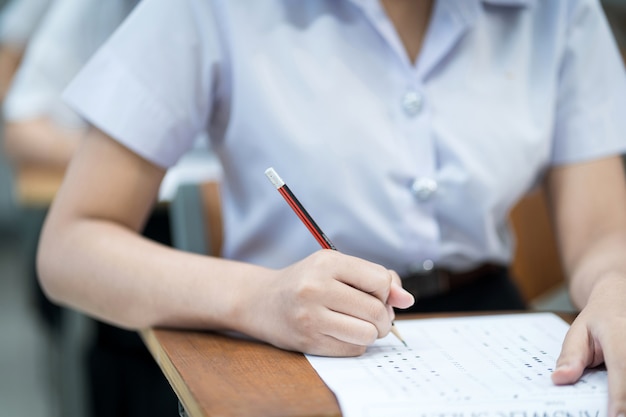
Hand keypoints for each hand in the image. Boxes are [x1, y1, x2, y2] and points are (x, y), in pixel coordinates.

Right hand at [239, 250, 413, 356]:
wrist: (261, 301)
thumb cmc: (306, 281)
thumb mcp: (336, 266)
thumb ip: (375, 277)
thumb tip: (406, 299)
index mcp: (327, 262)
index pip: (380, 280)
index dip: (386, 291)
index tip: (376, 294)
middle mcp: (316, 287)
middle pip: (376, 310)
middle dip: (383, 317)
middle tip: (372, 314)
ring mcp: (310, 316)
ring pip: (367, 333)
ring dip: (371, 333)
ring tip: (359, 324)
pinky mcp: (308, 341)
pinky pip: (353, 349)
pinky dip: (355, 343)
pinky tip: (342, 333)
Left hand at [552, 275, 625, 415]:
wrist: (618, 303)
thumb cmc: (596, 321)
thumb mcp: (577, 332)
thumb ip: (570, 356)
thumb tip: (559, 378)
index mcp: (618, 333)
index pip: (622, 367)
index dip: (620, 396)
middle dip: (624, 401)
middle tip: (613, 415)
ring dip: (624, 396)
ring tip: (615, 409)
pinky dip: (624, 392)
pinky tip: (618, 403)